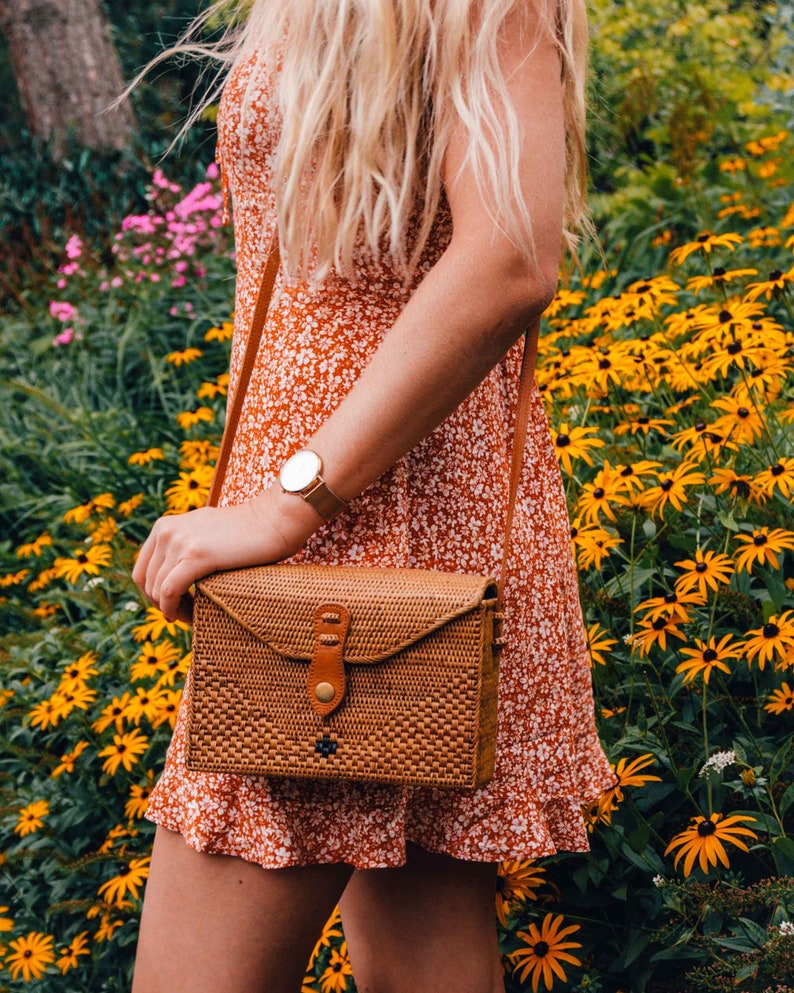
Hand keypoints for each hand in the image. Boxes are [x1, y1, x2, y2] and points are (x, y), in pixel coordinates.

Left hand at [131, 486, 322, 622]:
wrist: (273, 520)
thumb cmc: (247, 533)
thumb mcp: (205, 533)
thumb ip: (184, 546)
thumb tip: (174, 575)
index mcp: (164, 526)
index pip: (142, 570)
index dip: (153, 595)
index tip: (175, 606)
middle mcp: (166, 531)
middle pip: (146, 582)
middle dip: (161, 605)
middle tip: (185, 616)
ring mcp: (179, 542)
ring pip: (157, 590)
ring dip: (172, 610)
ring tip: (192, 617)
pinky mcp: (195, 555)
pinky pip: (170, 591)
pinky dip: (174, 609)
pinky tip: (188, 618)